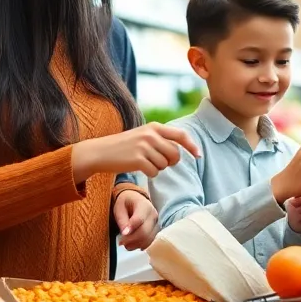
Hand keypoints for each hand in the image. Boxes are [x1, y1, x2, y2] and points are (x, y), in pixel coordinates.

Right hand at [72, 123, 199, 181]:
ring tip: (144, 162)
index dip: (192, 146)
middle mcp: (151, 135)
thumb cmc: (125, 146)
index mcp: (154, 127)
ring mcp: (144, 146)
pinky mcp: (137, 159)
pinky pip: (155, 172)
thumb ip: (161, 139)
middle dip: (170, 162)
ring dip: (158, 168)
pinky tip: (139, 168)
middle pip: (175, 154)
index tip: (199, 155)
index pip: (181, 136)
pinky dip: (150, 173)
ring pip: (165, 165)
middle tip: (159, 162)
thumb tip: (181, 150)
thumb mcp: (144, 135)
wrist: (101, 151)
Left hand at [113, 190, 158, 250]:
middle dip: (131, 240)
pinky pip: (149, 242)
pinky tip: (132, 244)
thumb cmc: (126, 203)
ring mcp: (156, 224)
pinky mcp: (155, 231)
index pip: (139, 219)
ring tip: (125, 244)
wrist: (136, 200)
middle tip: (120, 242)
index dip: (130, 229)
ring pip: (148, 239)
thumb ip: (122, 220)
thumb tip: (125, 233)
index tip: (121, 236)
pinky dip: (140, 245)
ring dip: (135, 244)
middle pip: (145, 232)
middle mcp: (153, 215)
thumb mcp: (119, 208)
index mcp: (144, 206)